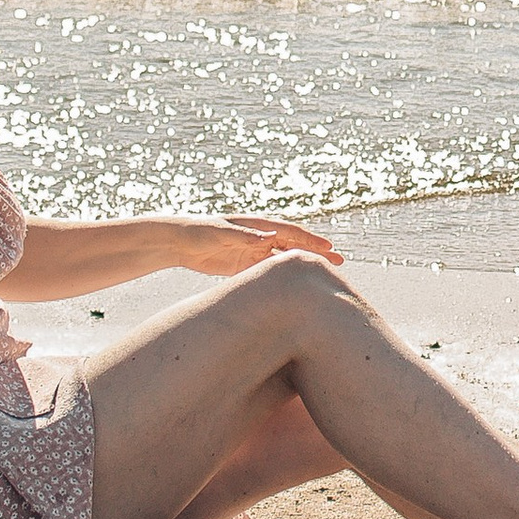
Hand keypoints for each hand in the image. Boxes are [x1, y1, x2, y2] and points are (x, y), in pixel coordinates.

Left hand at [173, 215, 344, 277]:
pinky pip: (267, 274)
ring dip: (302, 268)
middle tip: (339, 262)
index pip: (290, 232)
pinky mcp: (245, 266)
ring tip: (324, 277)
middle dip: (315, 253)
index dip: (310, 239)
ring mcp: (254, 252)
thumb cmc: (199, 231)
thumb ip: (245, 235)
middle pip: (293, 246)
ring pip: (284, 262)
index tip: (329, 247)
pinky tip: (294, 291)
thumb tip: (271, 235)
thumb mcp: (221, 233)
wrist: (179, 242)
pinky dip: (282, 280)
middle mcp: (260, 238)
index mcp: (257, 226)